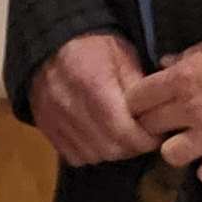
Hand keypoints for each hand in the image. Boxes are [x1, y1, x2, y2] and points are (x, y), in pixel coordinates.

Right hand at [30, 30, 158, 165]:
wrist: (53, 45)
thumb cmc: (96, 49)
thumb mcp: (125, 58)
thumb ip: (140, 91)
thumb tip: (156, 120)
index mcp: (92, 84)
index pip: (123, 130)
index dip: (145, 140)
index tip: (156, 136)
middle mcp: (69, 105)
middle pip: (108, 148)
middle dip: (131, 148)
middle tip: (142, 138)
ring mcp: (53, 118)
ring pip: (92, 156)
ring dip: (111, 152)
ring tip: (121, 138)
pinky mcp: (45, 127)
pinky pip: (74, 156)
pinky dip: (90, 153)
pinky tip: (99, 138)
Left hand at [125, 27, 201, 187]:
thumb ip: (190, 54)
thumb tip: (163, 62)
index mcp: (183, 78)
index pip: (136, 98)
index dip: (140, 103)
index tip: (151, 104)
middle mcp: (191, 109)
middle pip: (149, 127)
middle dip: (157, 124)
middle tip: (175, 122)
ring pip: (171, 155)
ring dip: (181, 149)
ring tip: (198, 142)